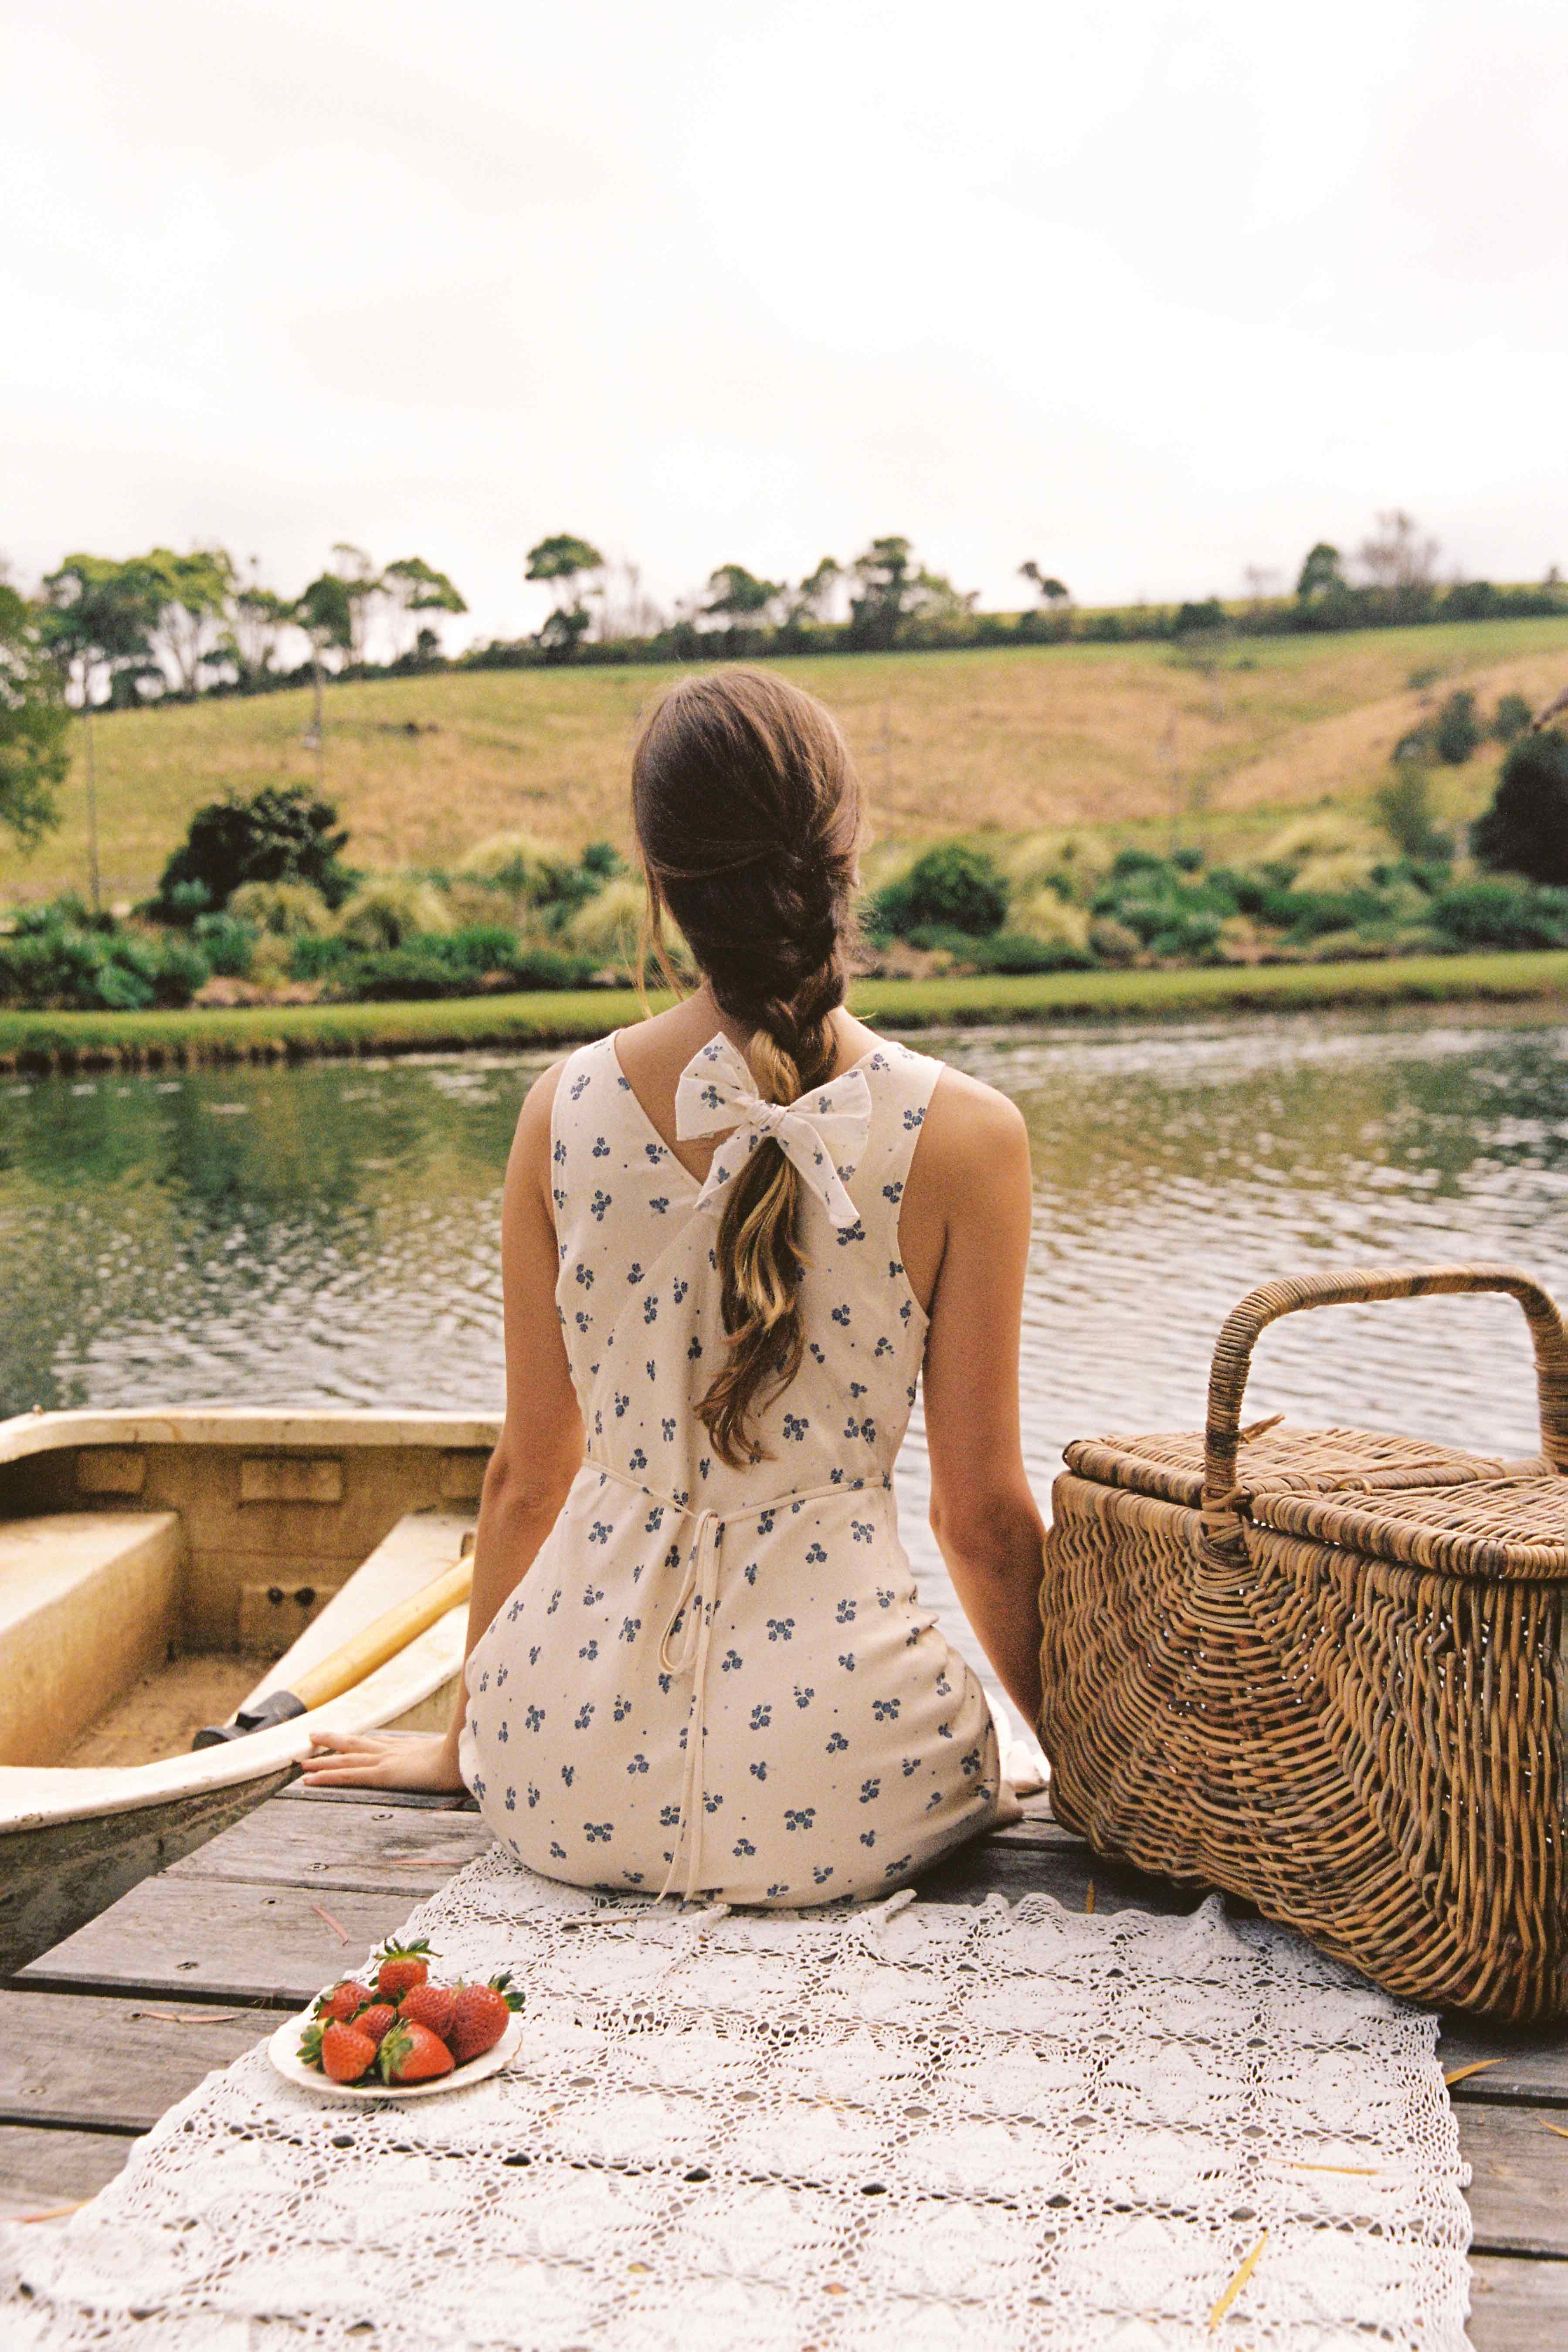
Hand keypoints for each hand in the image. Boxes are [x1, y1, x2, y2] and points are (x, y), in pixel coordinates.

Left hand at [299, 1730, 467, 1793]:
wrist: (469, 1757)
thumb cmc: (471, 1759)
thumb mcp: (464, 1756)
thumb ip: (460, 1756)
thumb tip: (469, 1759)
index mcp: (412, 1748)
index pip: (380, 1744)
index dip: (362, 1742)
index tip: (348, 1740)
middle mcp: (395, 1751)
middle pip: (358, 1745)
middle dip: (335, 1742)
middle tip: (313, 1738)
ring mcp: (387, 1761)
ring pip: (346, 1760)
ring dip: (323, 1760)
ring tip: (302, 1760)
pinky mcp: (383, 1774)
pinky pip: (348, 1777)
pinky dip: (326, 1777)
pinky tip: (309, 1780)